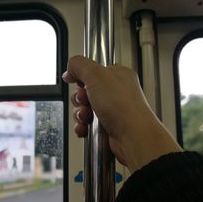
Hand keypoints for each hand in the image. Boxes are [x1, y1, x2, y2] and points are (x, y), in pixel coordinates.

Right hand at [63, 56, 181, 172]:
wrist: (132, 136)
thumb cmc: (123, 106)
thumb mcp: (96, 74)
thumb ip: (79, 65)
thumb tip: (70, 68)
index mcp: (118, 75)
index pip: (94, 70)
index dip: (83, 76)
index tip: (78, 80)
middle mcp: (116, 92)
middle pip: (86, 91)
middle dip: (80, 98)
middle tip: (85, 99)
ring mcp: (113, 110)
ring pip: (86, 109)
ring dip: (81, 113)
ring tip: (87, 116)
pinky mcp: (108, 127)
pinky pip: (88, 125)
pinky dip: (83, 127)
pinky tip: (85, 128)